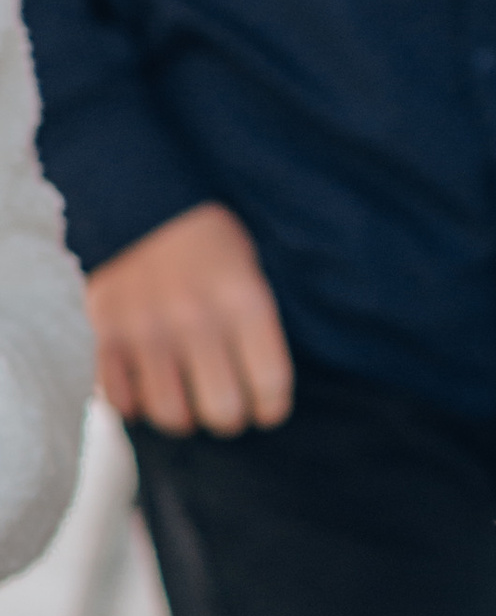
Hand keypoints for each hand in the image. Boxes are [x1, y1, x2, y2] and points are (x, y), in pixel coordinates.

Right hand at [89, 203, 294, 438]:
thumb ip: (253, 324)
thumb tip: (258, 391)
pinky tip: (145, 385)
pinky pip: (122, 401)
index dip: (272, 407)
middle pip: (222, 410)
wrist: (134, 198)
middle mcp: (195, 318)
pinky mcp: (102, 333)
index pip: (270, 383)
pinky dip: (135, 403)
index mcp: (242, 298)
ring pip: (172, 414)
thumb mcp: (247, 266)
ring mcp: (145, 328)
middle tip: (225, 406)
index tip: (267, 408)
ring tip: (186, 401)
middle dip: (229, 417)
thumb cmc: (203, 240)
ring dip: (183, 415)